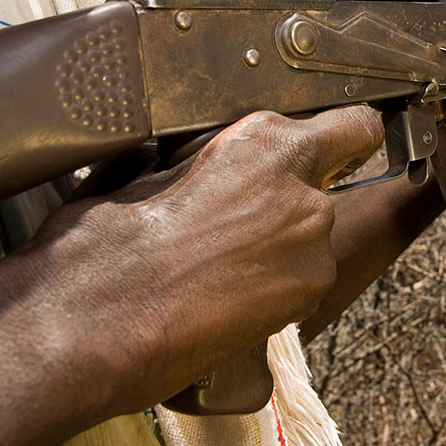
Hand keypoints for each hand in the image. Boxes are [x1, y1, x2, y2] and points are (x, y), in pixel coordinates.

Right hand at [25, 105, 382, 414]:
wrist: (93, 319)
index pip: (352, 126)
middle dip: (281, 204)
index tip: (331, 149)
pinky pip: (298, 283)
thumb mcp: (145, 168)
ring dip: (274, 250)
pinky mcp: (306, 297)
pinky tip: (221, 299)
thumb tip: (197, 155)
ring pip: (308, 239)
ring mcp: (311, 247)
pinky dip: (270, 290)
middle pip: (318, 189)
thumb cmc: (105, 244)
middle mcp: (302, 190)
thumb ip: (197, 157)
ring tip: (213, 270)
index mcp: (265, 142)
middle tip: (224, 227)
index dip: (340, 139)